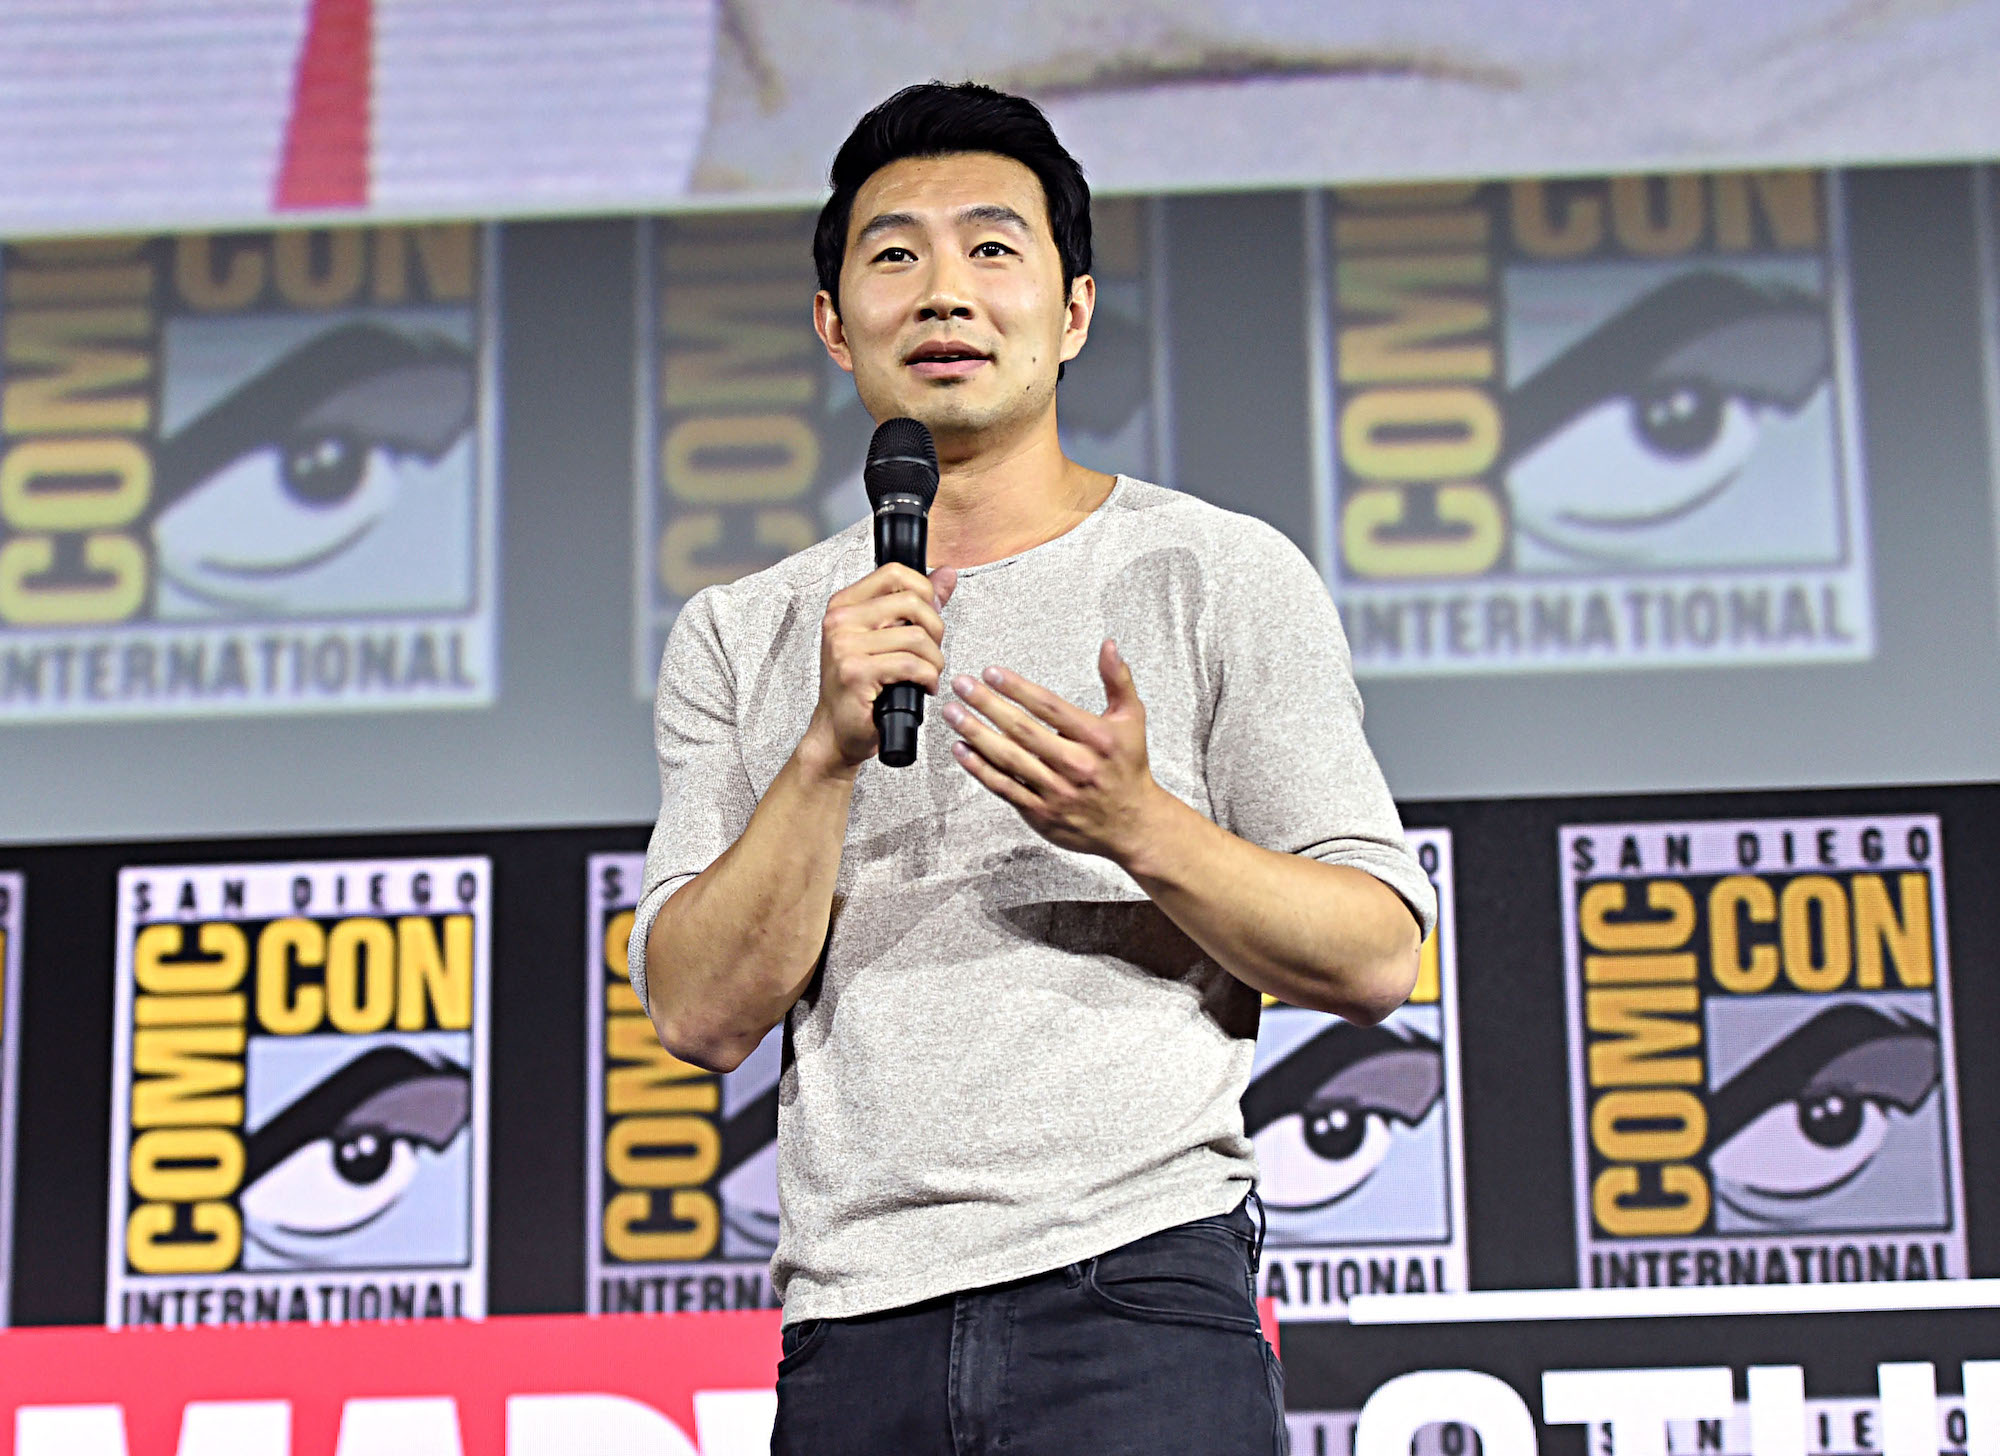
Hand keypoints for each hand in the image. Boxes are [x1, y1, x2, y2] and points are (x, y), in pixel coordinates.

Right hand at [805, 562, 957, 771]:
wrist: (838, 730)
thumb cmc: (863, 686)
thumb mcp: (887, 637)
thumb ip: (917, 604)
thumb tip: (946, 574)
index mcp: (844, 604)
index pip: (894, 573)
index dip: (924, 591)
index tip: (928, 618)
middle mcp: (839, 620)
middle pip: (911, 602)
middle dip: (935, 629)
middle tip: (933, 652)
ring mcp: (844, 646)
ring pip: (916, 637)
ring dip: (934, 660)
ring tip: (929, 674)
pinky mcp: (856, 673)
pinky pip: (911, 665)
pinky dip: (928, 678)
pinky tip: (924, 687)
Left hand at [942, 638, 1162, 862]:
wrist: (1132, 824)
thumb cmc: (1127, 767)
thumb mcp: (1132, 719)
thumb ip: (1118, 680)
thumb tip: (1109, 645)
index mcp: (1097, 738)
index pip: (1050, 707)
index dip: (1018, 688)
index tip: (992, 672)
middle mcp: (1075, 765)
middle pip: (1023, 731)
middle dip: (987, 705)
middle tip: (962, 685)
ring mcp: (1056, 791)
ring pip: (1008, 759)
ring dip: (976, 733)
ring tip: (953, 712)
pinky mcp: (1040, 812)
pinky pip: (1004, 787)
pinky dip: (979, 768)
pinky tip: (960, 749)